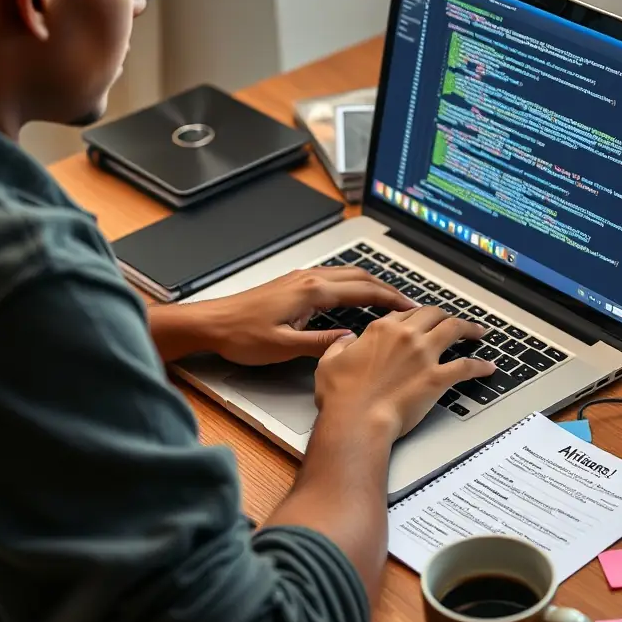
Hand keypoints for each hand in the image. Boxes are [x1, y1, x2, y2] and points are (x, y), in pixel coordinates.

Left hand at [183, 267, 416, 365]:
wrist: (211, 323)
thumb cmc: (241, 336)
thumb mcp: (285, 347)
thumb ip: (322, 344)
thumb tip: (352, 342)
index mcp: (312, 292)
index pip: (363, 291)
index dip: (390, 299)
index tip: (410, 308)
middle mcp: (309, 279)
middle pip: (359, 277)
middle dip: (387, 289)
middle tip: (408, 305)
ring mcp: (300, 279)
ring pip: (346, 274)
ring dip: (370, 284)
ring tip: (388, 300)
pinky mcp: (292, 284)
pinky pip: (333, 278)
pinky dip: (353, 285)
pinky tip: (354, 297)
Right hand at [314, 306, 496, 440]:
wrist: (356, 420)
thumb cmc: (341, 397)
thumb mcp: (329, 362)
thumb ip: (340, 345)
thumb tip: (348, 340)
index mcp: (381, 330)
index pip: (405, 313)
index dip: (417, 315)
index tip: (423, 318)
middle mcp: (405, 336)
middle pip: (434, 314)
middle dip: (446, 315)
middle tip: (453, 321)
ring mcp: (424, 355)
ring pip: (454, 329)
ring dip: (469, 329)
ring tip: (478, 332)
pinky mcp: (437, 378)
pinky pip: (466, 367)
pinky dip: (480, 366)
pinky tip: (488, 367)